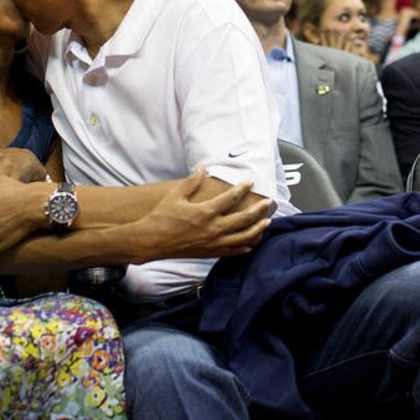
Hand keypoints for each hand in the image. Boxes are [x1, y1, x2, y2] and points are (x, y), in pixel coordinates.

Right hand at [130, 167, 272, 260]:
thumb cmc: (161, 217)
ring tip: (267, 222)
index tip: (250, 181)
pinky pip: (233, 251)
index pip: (231, 198)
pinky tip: (252, 243)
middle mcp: (213, 229)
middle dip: (259, 210)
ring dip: (257, 229)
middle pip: (244, 219)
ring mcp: (213, 243)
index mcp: (205, 212)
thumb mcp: (175, 195)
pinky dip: (245, 247)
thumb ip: (191, 181)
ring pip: (243, 238)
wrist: (151, 242)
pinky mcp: (210, 253)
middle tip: (269, 202)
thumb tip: (203, 167)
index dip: (243, 188)